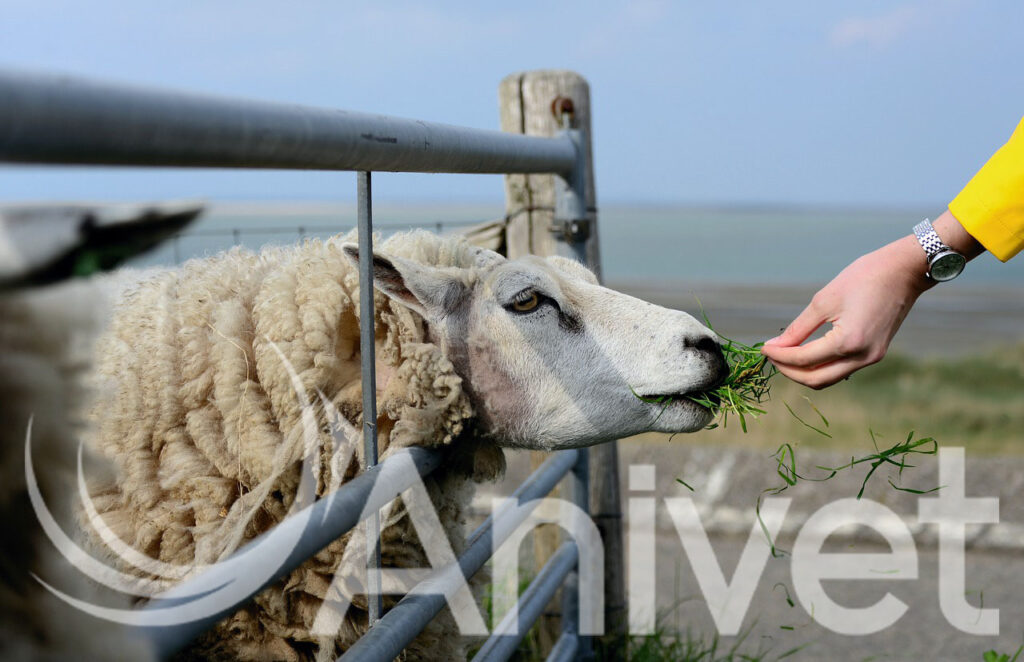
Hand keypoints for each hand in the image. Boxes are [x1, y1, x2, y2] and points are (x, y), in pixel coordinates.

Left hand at [761, 236, 929, 387]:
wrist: (904, 271)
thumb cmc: (863, 278)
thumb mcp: (823, 301)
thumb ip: (798, 328)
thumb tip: (775, 346)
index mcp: (849, 342)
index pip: (803, 360)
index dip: (779, 356)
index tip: (763, 348)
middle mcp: (863, 357)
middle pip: (816, 379)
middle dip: (789, 371)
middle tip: (772, 356)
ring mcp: (871, 358)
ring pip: (829, 378)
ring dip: (804, 372)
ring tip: (785, 355)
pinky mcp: (875, 354)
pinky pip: (841, 369)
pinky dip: (821, 366)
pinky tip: (807, 353)